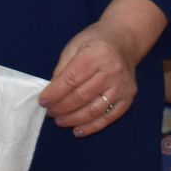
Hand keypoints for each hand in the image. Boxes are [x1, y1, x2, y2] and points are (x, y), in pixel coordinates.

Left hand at [41, 16, 142, 136]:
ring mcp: (122, 86)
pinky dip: (92, 127)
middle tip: (49, 113)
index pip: (71, 79)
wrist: (124, 40)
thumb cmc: (95, 41)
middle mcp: (111, 71)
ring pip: (94, 110)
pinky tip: (78, 130)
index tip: (42, 102)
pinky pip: (109, 117)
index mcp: (95, 55)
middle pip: (82, 96)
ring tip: (60, 121)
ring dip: (74, 119)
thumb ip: (63, 68)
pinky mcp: (128, 97)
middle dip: (62, 107)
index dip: (55, 93)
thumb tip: (52, 91)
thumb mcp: (74, 45)